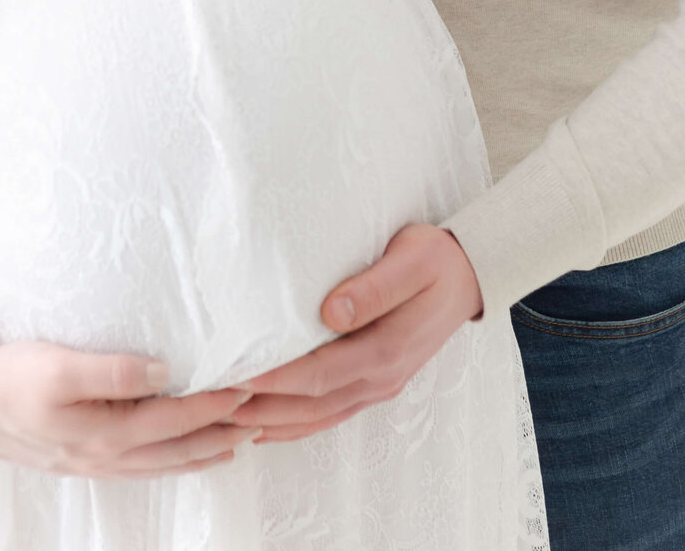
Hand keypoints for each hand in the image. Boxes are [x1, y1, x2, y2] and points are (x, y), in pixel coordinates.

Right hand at [0, 339, 255, 476]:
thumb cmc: (8, 378)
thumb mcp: (57, 366)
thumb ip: (113, 371)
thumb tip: (165, 370)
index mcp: (105, 433)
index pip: (176, 419)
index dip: (215, 404)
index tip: (252, 384)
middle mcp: (106, 454)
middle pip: (178, 448)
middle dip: (222, 433)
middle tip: (263, 416)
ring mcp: (94, 461)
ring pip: (163, 462)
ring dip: (203, 451)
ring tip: (239, 439)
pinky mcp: (83, 456)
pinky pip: (142, 465)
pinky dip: (172, 460)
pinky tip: (180, 453)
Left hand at [230, 225, 481, 443]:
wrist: (470, 274)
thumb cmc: (436, 259)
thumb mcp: (412, 260)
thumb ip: (375, 287)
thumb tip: (331, 312)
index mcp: (388, 350)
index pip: (320, 374)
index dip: (276, 380)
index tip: (236, 376)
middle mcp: (381, 377)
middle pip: (311, 404)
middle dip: (261, 407)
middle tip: (213, 403)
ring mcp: (379, 385)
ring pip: (317, 416)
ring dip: (272, 421)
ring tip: (225, 418)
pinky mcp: (375, 382)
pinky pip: (329, 413)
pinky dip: (295, 424)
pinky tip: (266, 424)